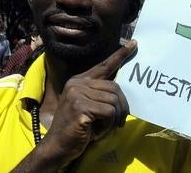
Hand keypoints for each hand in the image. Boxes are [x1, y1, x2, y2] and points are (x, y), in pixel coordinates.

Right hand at [39, 40, 136, 165]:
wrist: (57, 147)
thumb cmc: (77, 128)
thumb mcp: (89, 107)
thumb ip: (101, 95)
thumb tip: (121, 92)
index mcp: (79, 81)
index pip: (104, 65)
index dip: (120, 55)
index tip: (134, 43)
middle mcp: (77, 84)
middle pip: (115, 88)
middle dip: (122, 107)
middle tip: (119, 122)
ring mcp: (77, 94)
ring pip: (114, 101)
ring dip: (113, 119)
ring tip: (102, 128)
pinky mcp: (80, 107)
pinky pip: (109, 112)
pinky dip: (108, 125)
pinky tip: (96, 132)